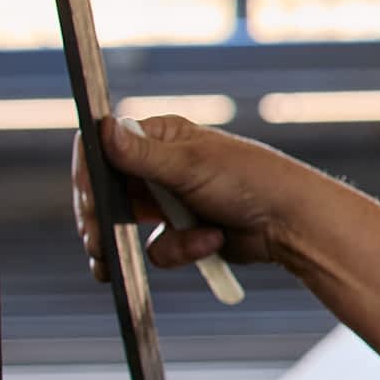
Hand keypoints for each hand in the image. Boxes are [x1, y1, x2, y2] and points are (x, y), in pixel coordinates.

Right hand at [71, 113, 291, 281]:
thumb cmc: (250, 181)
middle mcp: (159, 167)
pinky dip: (182, 250)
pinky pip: (158, 249)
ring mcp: (169, 202)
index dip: (89, 177)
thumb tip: (101, 128)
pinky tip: (212, 241)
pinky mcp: (182, 233)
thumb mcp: (192, 166)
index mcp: (160, 137)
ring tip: (151, 251)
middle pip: (106, 194)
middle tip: (97, 241)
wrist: (290, 223)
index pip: (103, 150)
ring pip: (127, 228)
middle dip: (104, 220)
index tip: (88, 202)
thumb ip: (142, 155)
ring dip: (148, 242)